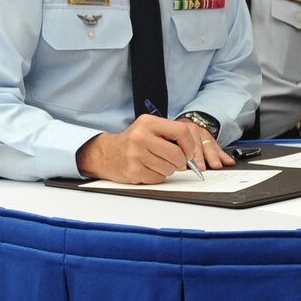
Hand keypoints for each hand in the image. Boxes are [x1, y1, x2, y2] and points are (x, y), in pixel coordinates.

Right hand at [78, 115, 234, 183]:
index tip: (189, 152)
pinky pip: (158, 178)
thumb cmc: (134, 141)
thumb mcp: (149, 129)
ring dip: (168, 169)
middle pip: (177, 154)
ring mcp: (136, 155)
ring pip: (169, 168)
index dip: (190, 145)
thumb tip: (193, 152)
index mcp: (148, 123)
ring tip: (158, 163)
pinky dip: (158, 176)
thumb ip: (169, 135)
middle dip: (181, 161)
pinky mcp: (134, 170)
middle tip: (176, 161)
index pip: (182, 132)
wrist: (107, 153)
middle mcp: (141, 137)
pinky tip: (148, 169)